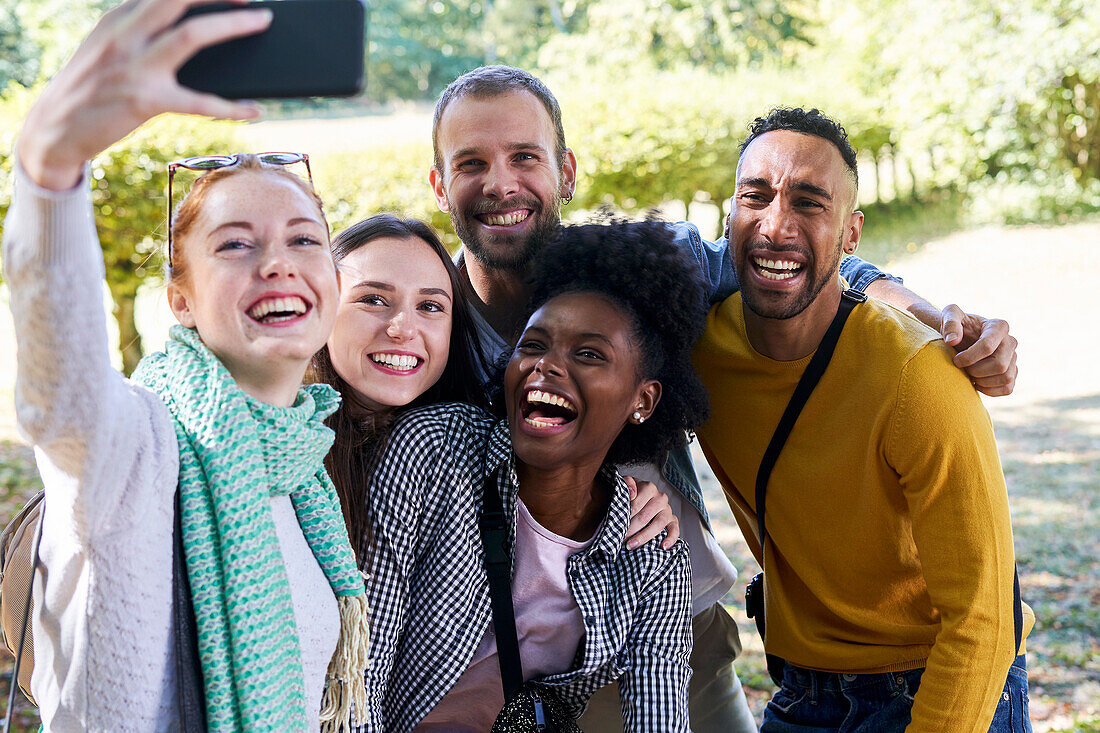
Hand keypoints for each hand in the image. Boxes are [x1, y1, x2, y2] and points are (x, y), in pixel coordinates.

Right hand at [17, 0, 271, 190]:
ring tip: (261, 22)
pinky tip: (254, 109)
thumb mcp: (107, 47)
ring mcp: (135, 66)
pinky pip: (199, 101)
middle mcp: (126, 34)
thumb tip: (189, 26)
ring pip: (192, 35)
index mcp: (118, 18)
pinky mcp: (144, 100)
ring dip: (233, 25)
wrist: (54, 127)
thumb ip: (140, 31)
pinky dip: (232, 107)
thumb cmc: (91, 87)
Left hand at [624, 477, 678, 549]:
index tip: (617, 525)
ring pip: (658, 524)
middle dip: (631, 529)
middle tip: (620, 538)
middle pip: (645, 516)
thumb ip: (627, 483)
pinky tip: (663, 547)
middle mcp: (660, 498)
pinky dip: (671, 539)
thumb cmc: (631, 493)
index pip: (636, 505)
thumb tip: (632, 494)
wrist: (640, 496)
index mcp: (649, 488)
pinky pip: (675, 530)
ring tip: (631, 545)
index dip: (626, 517)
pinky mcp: (673, 520)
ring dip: (644, 537)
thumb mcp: (625, 484)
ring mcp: (667, 510)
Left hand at [939, 305, 1017, 396]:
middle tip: (963, 368)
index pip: (988, 346)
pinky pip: (1008, 388)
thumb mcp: (949, 315)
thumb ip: (949, 323)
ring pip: (1006, 377)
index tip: (956, 360)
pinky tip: (976, 383)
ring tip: (969, 374)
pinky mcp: (1012, 373)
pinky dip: (990, 390)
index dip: (969, 357)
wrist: (961, 338)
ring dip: (983, 381)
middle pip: (1000, 365)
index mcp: (998, 326)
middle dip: (976, 370)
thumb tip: (952, 340)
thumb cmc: (955, 325)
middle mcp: (1011, 341)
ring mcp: (1013, 358)